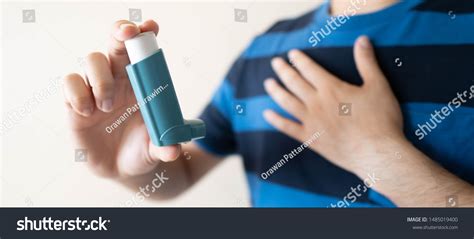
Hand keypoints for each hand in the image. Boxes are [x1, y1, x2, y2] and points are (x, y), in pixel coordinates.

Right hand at [63, 20, 180, 177]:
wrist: (120, 169)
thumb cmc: (141, 150)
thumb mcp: (155, 149)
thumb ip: (164, 146)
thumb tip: (173, 150)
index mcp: (141, 82)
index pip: (141, 50)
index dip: (144, 33)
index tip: (150, 28)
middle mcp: (118, 79)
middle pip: (115, 42)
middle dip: (121, 31)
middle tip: (127, 34)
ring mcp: (95, 89)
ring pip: (92, 60)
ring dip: (101, 79)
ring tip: (107, 106)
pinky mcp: (74, 103)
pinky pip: (70, 82)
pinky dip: (78, 93)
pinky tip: (87, 112)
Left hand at [263, 36, 404, 172]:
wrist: (376, 154)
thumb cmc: (381, 120)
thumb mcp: (378, 86)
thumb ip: (367, 62)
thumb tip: (362, 40)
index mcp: (331, 88)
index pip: (310, 69)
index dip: (300, 60)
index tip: (291, 54)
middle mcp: (317, 103)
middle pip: (294, 83)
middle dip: (284, 70)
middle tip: (275, 62)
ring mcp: (311, 122)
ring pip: (287, 102)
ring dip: (276, 91)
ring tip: (268, 83)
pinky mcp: (311, 139)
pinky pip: (288, 128)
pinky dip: (276, 120)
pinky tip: (266, 114)